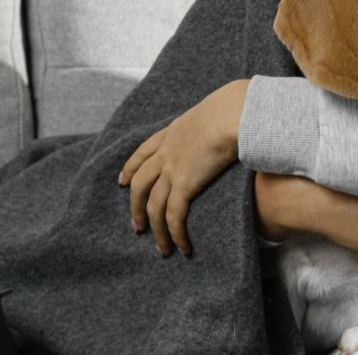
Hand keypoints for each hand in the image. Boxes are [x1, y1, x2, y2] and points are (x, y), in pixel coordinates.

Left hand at [118, 79, 248, 257]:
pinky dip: (175, 234)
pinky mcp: (184, 184)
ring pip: (153, 206)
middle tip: (137, 225)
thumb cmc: (234, 108)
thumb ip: (212, 122)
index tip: (122, 182)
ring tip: (160, 248)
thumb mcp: (214, 111)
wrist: (234, 112)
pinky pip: (173, 216)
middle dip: (135, 207)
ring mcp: (172, 169)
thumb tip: (226, 125)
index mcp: (172, 132)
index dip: (130, 168)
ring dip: (155, 229)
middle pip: (140, 184)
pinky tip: (181, 247)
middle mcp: (166, 151)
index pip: (143, 152)